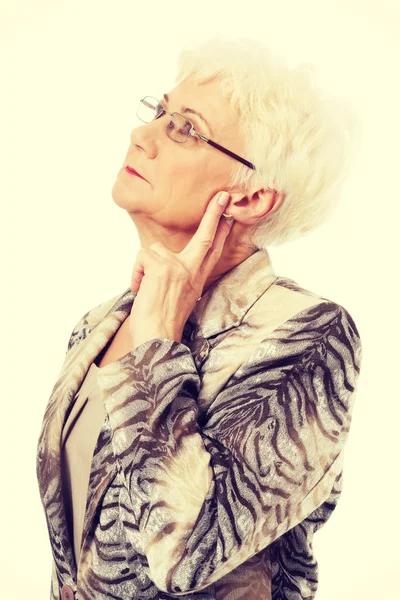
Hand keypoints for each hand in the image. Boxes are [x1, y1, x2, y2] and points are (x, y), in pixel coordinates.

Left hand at [128, 191, 233, 349]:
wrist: (156, 339)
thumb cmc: (160, 322)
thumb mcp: (177, 297)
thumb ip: (177, 276)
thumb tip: (160, 259)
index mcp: (196, 280)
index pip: (212, 252)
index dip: (221, 234)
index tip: (229, 217)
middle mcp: (191, 272)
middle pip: (205, 238)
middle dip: (214, 215)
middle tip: (221, 195)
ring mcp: (179, 268)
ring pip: (154, 251)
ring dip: (143, 267)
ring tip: (144, 289)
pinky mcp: (163, 268)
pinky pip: (142, 258)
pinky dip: (135, 274)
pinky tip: (140, 289)